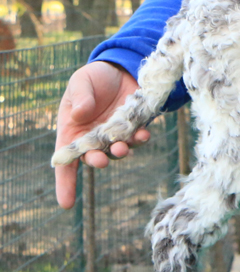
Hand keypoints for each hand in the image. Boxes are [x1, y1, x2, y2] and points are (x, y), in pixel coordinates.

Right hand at [54, 61, 149, 208]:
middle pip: (93, 158)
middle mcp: (94, 138)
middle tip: (100, 159)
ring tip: (123, 146)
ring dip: (121, 151)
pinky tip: (143, 133)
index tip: (66, 203)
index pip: (66, 161)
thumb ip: (80, 98)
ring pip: (118, 151)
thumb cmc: (93, 78)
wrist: (121, 68)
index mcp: (73, 132)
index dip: (65, 183)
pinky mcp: (135, 127)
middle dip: (96, 161)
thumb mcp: (81, 82)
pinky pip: (137, 138)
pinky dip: (140, 138)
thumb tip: (80, 115)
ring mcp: (116, 135)